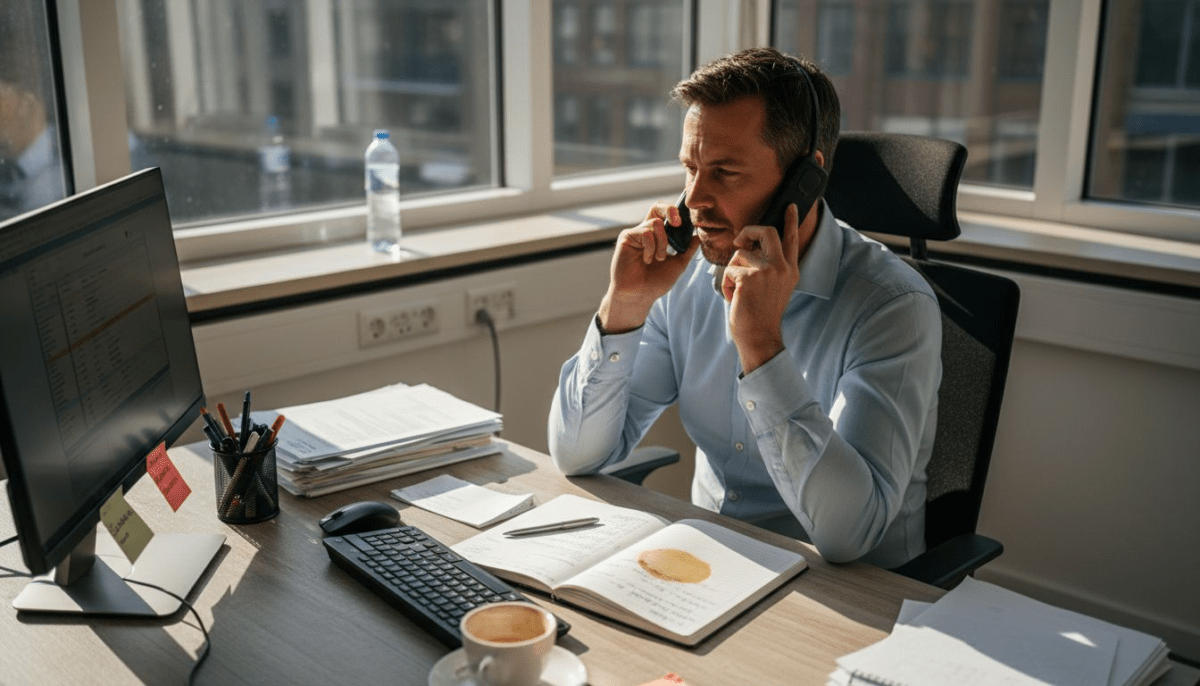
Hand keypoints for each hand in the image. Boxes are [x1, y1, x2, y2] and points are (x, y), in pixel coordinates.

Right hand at [598, 201, 699, 333]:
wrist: (639, 296)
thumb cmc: (655, 283)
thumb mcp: (678, 264)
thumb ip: (688, 249)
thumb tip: (699, 235)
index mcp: (658, 237)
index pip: (666, 216)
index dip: (677, 213)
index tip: (686, 223)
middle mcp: (646, 232)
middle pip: (657, 207)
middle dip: (670, 210)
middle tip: (678, 223)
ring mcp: (636, 234)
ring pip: (656, 223)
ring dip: (662, 243)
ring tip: (658, 259)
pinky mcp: (627, 237)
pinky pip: (645, 232)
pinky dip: (651, 247)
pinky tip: (647, 260)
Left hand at [720, 203, 800, 372]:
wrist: (759, 336)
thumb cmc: (761, 314)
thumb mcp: (774, 288)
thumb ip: (770, 268)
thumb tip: (749, 248)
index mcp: (790, 270)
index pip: (791, 240)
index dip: (791, 221)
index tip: (791, 207)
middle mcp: (781, 267)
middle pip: (767, 232)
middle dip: (749, 231)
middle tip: (740, 240)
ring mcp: (767, 271)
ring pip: (740, 254)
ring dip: (733, 270)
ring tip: (738, 290)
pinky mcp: (749, 277)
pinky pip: (729, 268)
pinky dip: (727, 283)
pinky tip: (735, 297)